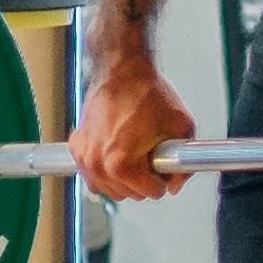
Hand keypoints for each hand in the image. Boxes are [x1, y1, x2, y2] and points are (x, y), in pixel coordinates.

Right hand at [74, 50, 196, 205]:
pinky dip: (103, 168)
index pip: (152, 192)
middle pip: (128, 194)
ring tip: (135, 154)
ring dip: (123, 178)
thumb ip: (184, 163)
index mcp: (122, 164)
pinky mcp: (77, 146)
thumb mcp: (181, 127)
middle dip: (144, 179)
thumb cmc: (147, 92)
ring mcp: (85, 157)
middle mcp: (98, 164)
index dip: (165, 178)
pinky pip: (91, 174)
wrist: (122, 68)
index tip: (164, 163)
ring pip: (108, 188)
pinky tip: (115, 152)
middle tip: (152, 156)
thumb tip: (176, 182)